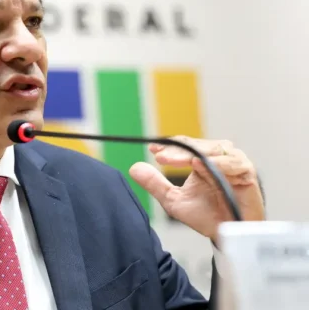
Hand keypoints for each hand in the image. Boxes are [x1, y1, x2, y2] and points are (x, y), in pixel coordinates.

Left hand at [129, 136, 264, 243]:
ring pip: (211, 150)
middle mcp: (219, 157)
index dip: (169, 145)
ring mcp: (233, 163)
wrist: (226, 235)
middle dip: (176, 150)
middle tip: (159, 156)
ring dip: (190, 153)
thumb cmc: (205, 216)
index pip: (184, 146)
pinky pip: (232, 163)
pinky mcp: (247, 173)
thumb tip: (133, 167)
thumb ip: (155, 183)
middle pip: (196, 146)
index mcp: (202, 160)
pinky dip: (215, 162)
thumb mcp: (173, 200)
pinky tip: (199, 164)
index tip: (152, 148)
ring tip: (171, 160)